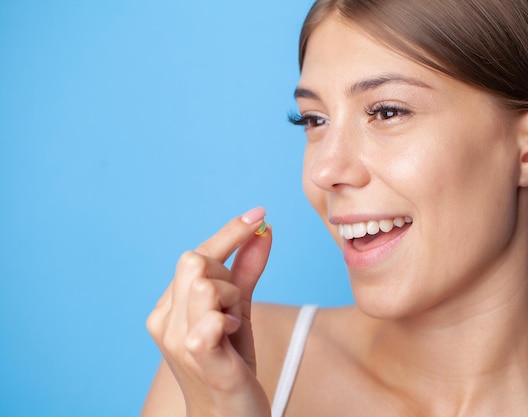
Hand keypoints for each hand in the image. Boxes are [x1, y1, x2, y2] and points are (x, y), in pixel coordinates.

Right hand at [146, 207, 271, 416]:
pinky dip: (225, 319)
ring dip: (231, 300)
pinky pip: (208, 323)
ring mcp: (177, 341)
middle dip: (226, 276)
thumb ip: (246, 270)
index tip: (259, 213)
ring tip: (233, 326)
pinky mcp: (200, 360)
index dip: (229, 232)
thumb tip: (264, 230)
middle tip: (235, 308)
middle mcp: (164, 321)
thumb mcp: (239, 309)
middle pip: (196, 263)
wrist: (229, 415)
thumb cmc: (230, 361)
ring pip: (206, 284)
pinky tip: (231, 333)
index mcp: (169, 306)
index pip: (196, 255)